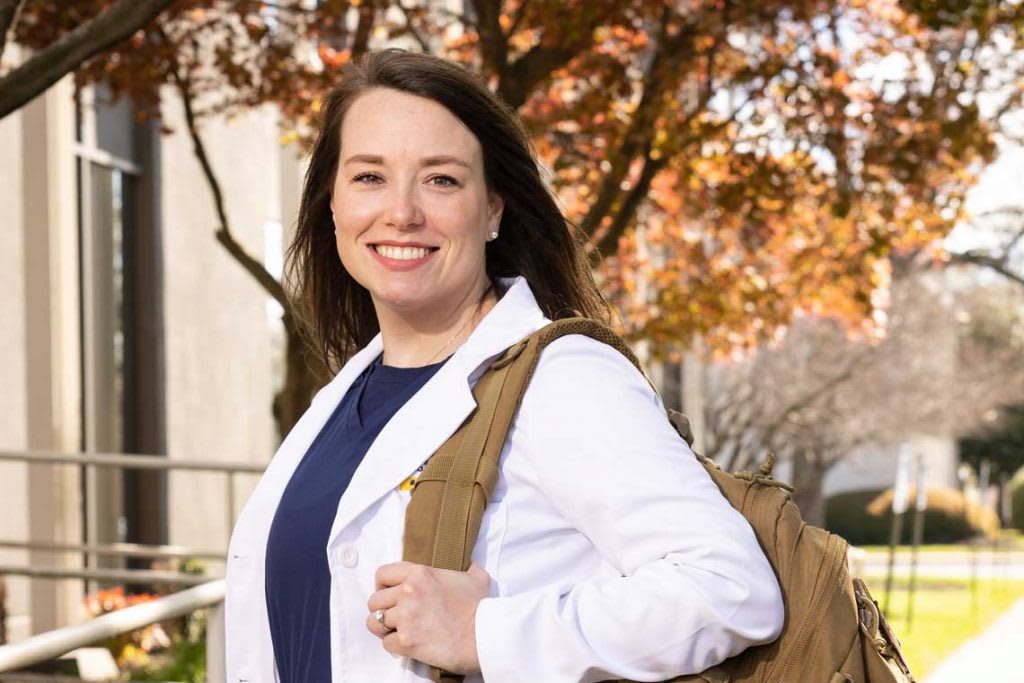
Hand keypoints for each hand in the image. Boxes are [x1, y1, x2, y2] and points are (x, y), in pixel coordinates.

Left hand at [366, 561, 490, 673]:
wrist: (485, 635)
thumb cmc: (481, 607)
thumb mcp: (476, 577)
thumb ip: (467, 567)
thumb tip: (469, 564)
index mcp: (420, 573)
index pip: (382, 573)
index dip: (382, 585)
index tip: (389, 594)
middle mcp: (408, 592)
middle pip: (374, 600)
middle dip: (382, 609)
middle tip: (396, 617)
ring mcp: (405, 616)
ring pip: (375, 622)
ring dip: (384, 629)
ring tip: (397, 632)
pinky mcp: (406, 641)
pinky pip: (386, 644)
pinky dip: (394, 646)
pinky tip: (407, 645)